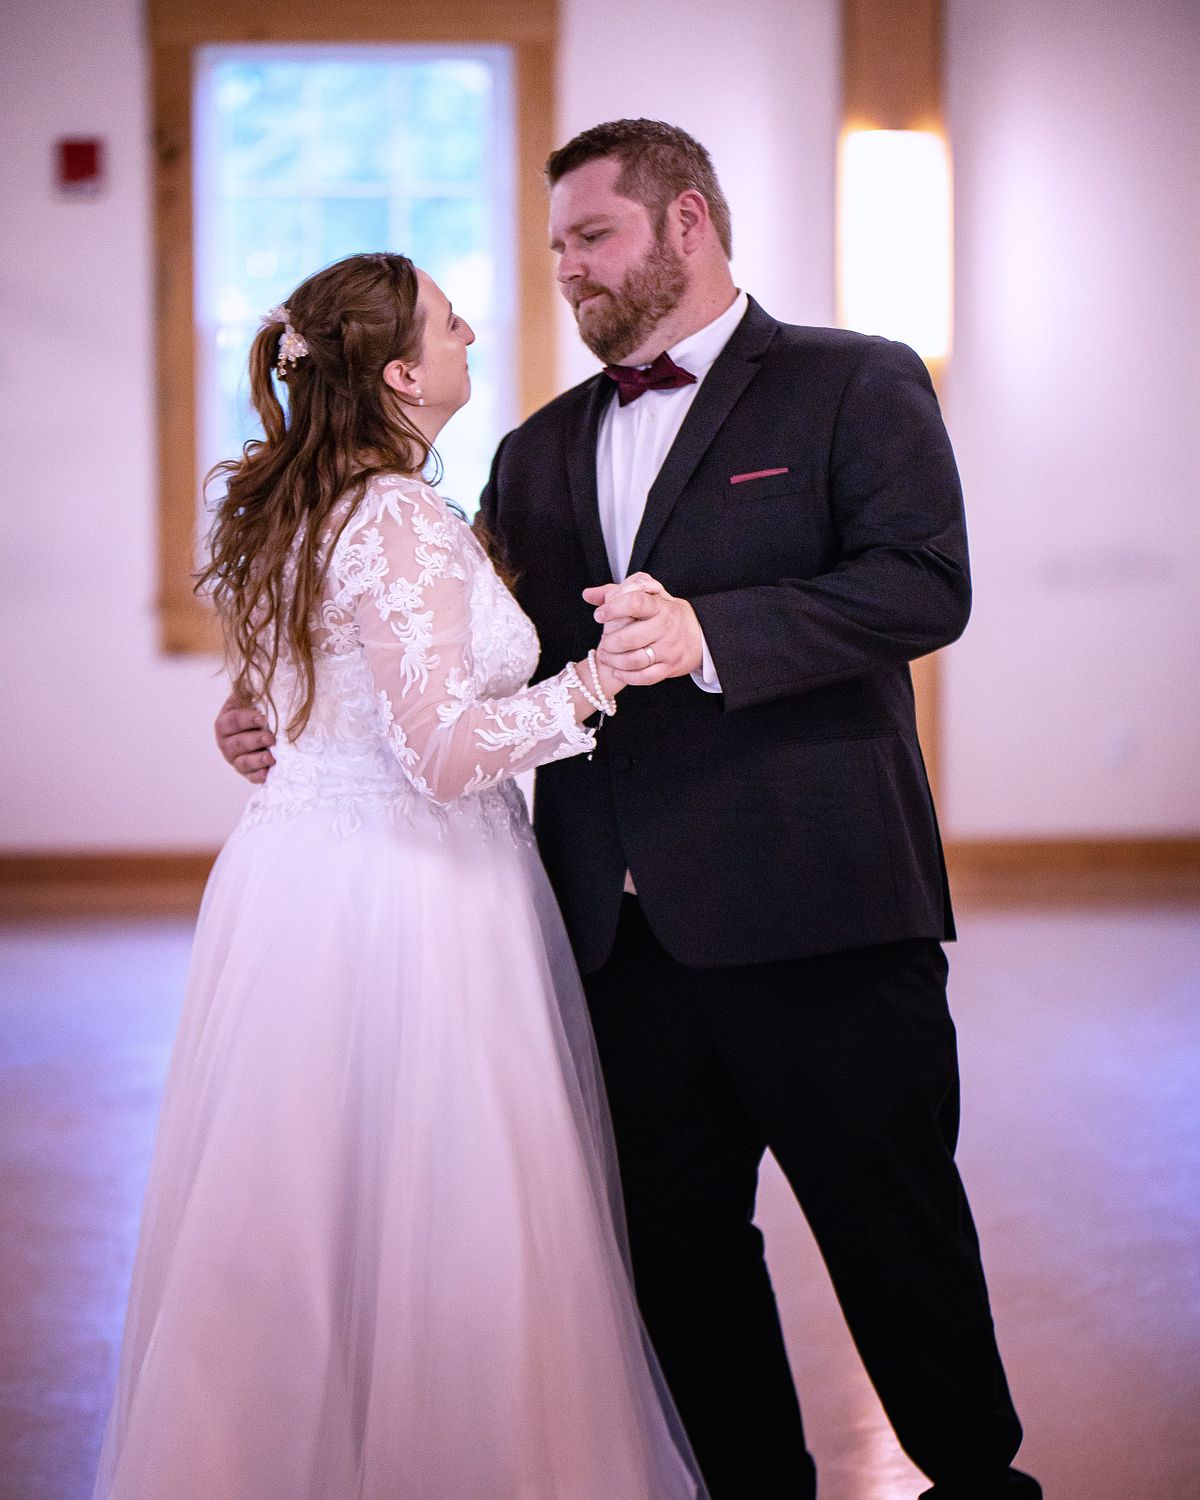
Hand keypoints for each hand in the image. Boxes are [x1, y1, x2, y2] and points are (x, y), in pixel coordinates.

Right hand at [215, 695, 275, 782]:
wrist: (262, 728)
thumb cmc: (256, 709)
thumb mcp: (250, 698)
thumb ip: (250, 691)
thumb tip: (258, 679)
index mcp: (225, 722)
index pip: (233, 721)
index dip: (247, 720)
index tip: (263, 719)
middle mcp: (226, 742)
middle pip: (237, 743)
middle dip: (254, 741)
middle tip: (271, 738)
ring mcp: (235, 759)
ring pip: (242, 762)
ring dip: (257, 761)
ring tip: (271, 758)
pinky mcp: (247, 772)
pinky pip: (250, 777)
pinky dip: (258, 776)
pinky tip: (266, 774)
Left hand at [584, 573, 703, 684]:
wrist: (699, 636)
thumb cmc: (665, 613)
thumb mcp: (648, 596)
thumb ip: (617, 592)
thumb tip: (588, 594)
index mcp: (659, 606)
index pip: (635, 602)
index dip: (613, 608)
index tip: (599, 614)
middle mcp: (665, 627)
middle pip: (629, 638)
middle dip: (608, 642)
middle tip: (603, 641)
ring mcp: (668, 649)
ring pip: (634, 660)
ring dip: (613, 660)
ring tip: (606, 655)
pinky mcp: (669, 668)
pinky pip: (645, 678)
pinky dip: (627, 676)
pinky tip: (618, 671)